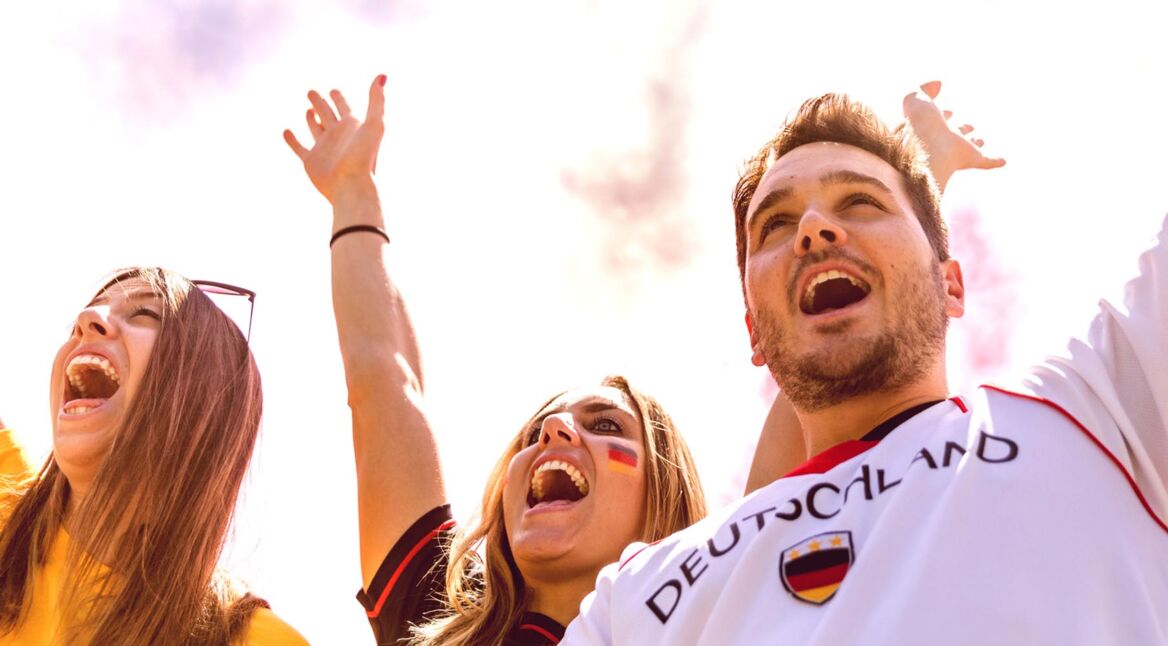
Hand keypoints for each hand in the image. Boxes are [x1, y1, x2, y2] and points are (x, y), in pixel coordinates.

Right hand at [284, 75, 385, 203]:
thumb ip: (377, 100)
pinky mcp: (311, 161)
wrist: (351, 186)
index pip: (344, 107)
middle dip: (320, 103)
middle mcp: (338, 137)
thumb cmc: (364, 157)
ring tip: (307, 110)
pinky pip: (299, 147)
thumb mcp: (375, 124)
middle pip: (327, 114)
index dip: (339, 98)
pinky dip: (291, 140)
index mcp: (353, 127)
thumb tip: (382, 75)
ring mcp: (324, 149)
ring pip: (315, 129)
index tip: (333, 90)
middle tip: (311, 92)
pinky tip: (286, 131)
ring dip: (311, 118)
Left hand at [902, 81, 1004, 192]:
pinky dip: (994, 161)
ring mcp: (956, 152)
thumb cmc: (920, 124)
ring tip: (980, 140)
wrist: (928, 149)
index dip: (942, 116)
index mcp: (928, 128)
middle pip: (953, 135)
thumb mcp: (916, 99)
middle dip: (960, 129)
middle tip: (968, 126)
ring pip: (968, 148)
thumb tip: (938, 84)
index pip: (936, 122)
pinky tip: (1002, 161)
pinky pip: (985, 162)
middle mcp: (941, 141)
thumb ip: (923, 88)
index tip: (948, 112)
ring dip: (975, 144)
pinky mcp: (970, 160)